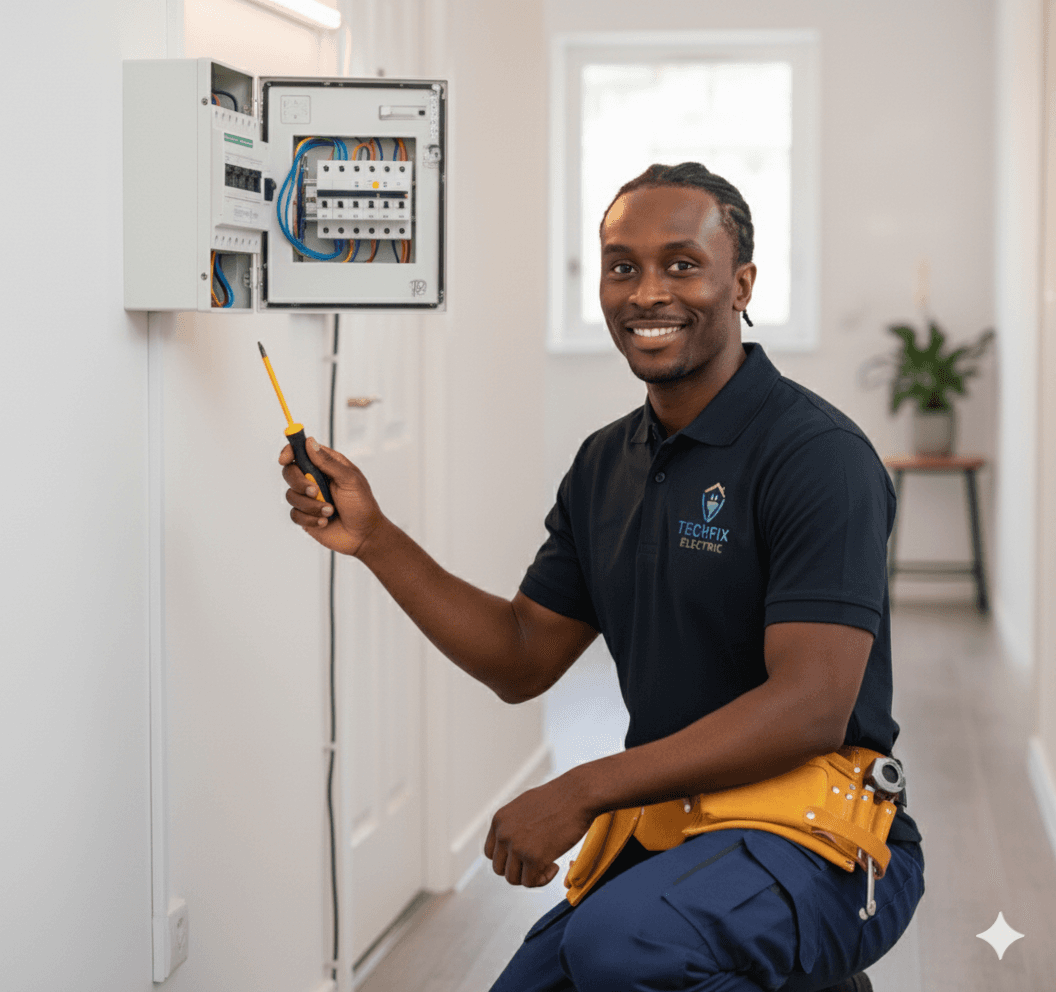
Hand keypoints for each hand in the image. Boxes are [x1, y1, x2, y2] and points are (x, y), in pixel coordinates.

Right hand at [280, 438, 384, 556]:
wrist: (364, 535)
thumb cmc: (362, 504)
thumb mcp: (349, 480)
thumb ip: (328, 462)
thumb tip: (309, 441)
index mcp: (326, 465)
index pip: (301, 451)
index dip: (290, 452)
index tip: (285, 459)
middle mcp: (314, 479)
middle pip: (290, 472)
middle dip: (299, 482)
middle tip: (315, 491)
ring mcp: (308, 498)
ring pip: (291, 495)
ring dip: (310, 505)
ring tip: (330, 511)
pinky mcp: (305, 516)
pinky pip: (294, 514)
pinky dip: (310, 519)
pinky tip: (325, 522)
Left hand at [484, 773, 597, 887]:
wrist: (578, 794)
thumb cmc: (559, 798)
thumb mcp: (526, 805)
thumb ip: (514, 824)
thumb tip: (513, 845)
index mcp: (500, 820)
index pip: (491, 853)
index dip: (508, 859)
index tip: (525, 857)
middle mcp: (503, 833)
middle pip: (499, 869)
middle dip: (519, 869)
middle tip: (538, 862)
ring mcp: (517, 846)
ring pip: (513, 879)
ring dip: (531, 876)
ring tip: (548, 864)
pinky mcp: (533, 858)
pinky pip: (530, 882)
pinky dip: (543, 879)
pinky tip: (555, 865)